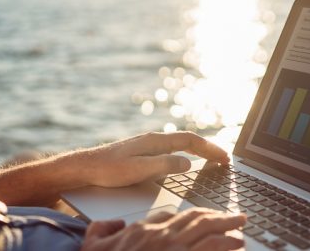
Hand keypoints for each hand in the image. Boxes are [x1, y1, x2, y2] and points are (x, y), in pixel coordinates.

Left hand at [76, 131, 229, 186]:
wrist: (85, 168)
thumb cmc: (109, 169)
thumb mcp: (139, 169)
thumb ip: (165, 165)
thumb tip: (188, 163)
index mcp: (156, 141)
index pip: (191, 141)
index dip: (210, 149)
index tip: (224, 158)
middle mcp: (154, 140)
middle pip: (189, 141)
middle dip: (209, 149)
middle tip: (224, 160)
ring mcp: (149, 145)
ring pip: (181, 145)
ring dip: (199, 151)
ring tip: (212, 160)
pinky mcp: (144, 153)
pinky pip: (172, 150)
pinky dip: (187, 154)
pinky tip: (187, 162)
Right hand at [80, 208, 245, 250]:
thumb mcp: (94, 244)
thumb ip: (103, 229)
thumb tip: (113, 224)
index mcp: (147, 230)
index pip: (177, 216)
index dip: (197, 215)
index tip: (209, 216)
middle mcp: (164, 237)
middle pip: (199, 221)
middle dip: (221, 218)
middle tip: (237, 217)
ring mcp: (175, 250)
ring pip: (209, 235)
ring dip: (228, 230)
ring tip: (241, 231)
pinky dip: (225, 247)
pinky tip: (236, 245)